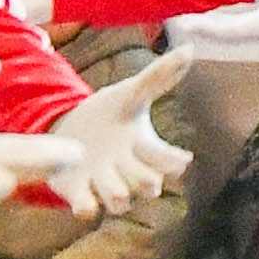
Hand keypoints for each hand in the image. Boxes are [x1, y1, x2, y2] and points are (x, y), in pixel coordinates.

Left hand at [11, 58, 190, 214]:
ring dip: (117, 193)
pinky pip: (87, 210)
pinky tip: (83, 197)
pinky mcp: (79, 193)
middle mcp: (130, 173)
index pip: (170, 163)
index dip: (173, 161)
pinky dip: (86, 206)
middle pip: (149, 187)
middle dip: (146, 179)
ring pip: (120, 203)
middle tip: (141, 170)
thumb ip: (158, 77)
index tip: (181, 157)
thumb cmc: (109, 115)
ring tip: (109, 180)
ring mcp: (104, 186)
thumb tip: (189, 49)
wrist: (69, 130)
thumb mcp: (130, 94)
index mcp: (145, 150)